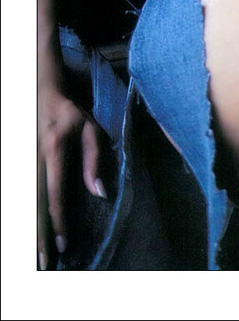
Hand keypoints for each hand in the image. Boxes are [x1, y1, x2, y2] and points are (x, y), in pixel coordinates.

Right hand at [38, 84, 106, 269]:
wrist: (42, 96)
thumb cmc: (71, 114)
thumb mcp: (90, 130)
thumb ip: (94, 160)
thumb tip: (100, 193)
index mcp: (53, 150)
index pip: (55, 193)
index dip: (58, 221)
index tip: (63, 243)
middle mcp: (33, 160)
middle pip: (34, 205)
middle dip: (38, 236)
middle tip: (44, 263)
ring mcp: (23, 163)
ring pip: (25, 204)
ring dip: (30, 231)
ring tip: (37, 256)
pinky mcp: (19, 167)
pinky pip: (22, 198)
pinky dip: (26, 217)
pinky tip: (32, 233)